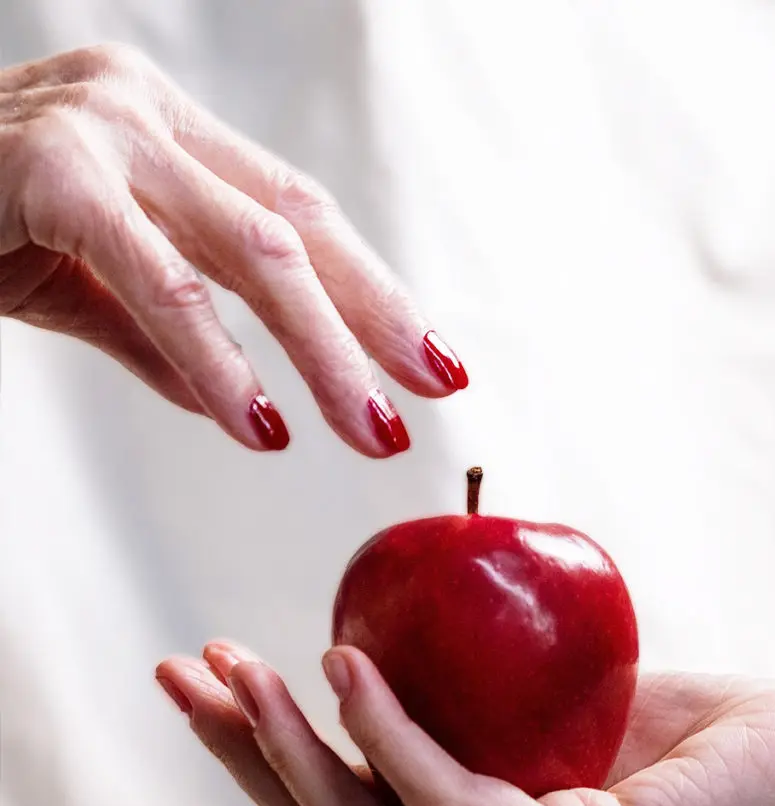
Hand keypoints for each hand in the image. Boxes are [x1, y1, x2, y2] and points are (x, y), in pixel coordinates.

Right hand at [0, 45, 467, 455]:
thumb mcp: (81, 280)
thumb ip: (163, 333)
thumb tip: (242, 403)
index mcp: (165, 132)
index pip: (299, 214)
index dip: (374, 290)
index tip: (431, 361)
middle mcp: (145, 110)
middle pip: (300, 228)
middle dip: (376, 320)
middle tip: (431, 395)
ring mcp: (101, 127)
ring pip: (254, 252)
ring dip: (325, 354)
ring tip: (371, 432)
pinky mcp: (49, 167)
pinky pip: (159, 280)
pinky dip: (216, 359)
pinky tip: (261, 423)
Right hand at [155, 642, 774, 805]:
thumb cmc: (680, 722)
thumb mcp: (549, 702)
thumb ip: (473, 695)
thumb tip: (393, 619)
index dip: (257, 755)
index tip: (209, 675)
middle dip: (243, 754)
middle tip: (185, 672)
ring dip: (290, 747)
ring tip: (243, 669)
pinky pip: (452, 803)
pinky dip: (386, 735)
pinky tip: (344, 669)